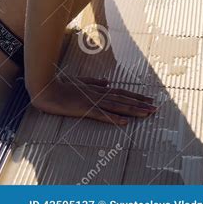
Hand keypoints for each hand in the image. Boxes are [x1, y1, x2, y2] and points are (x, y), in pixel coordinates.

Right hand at [30, 75, 157, 125]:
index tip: (149, 100)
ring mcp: (92, 101)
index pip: (121, 93)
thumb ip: (95, 82)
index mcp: (98, 89)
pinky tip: (124, 122)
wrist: (47, 88)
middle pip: (123, 99)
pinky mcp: (85, 109)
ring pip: (117, 106)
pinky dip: (114, 118)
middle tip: (155, 108)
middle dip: (140, 104)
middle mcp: (99, 94)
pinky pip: (102, 115)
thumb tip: (108, 82)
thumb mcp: (81, 82)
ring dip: (133, 110)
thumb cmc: (63, 86)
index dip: (136, 96)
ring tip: (147, 114)